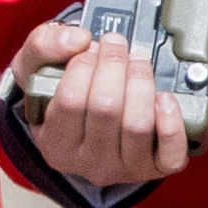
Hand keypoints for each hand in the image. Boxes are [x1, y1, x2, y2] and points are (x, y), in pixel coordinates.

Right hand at [10, 21, 187, 188]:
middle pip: (105, 109)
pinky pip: (170, 153)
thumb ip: (44, 45)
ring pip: (137, 124)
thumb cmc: (60, 95)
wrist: (90, 123)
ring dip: (141, 82)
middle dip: (114, 65)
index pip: (69, 100)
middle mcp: (87, 162)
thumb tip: (78, 39)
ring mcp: (123, 168)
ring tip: (137, 61)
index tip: (89, 47)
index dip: (83, 65)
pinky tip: (165, 98)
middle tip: (116, 44)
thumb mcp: (36, 69)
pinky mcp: (155, 168)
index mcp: (53, 142)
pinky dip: (171, 123)